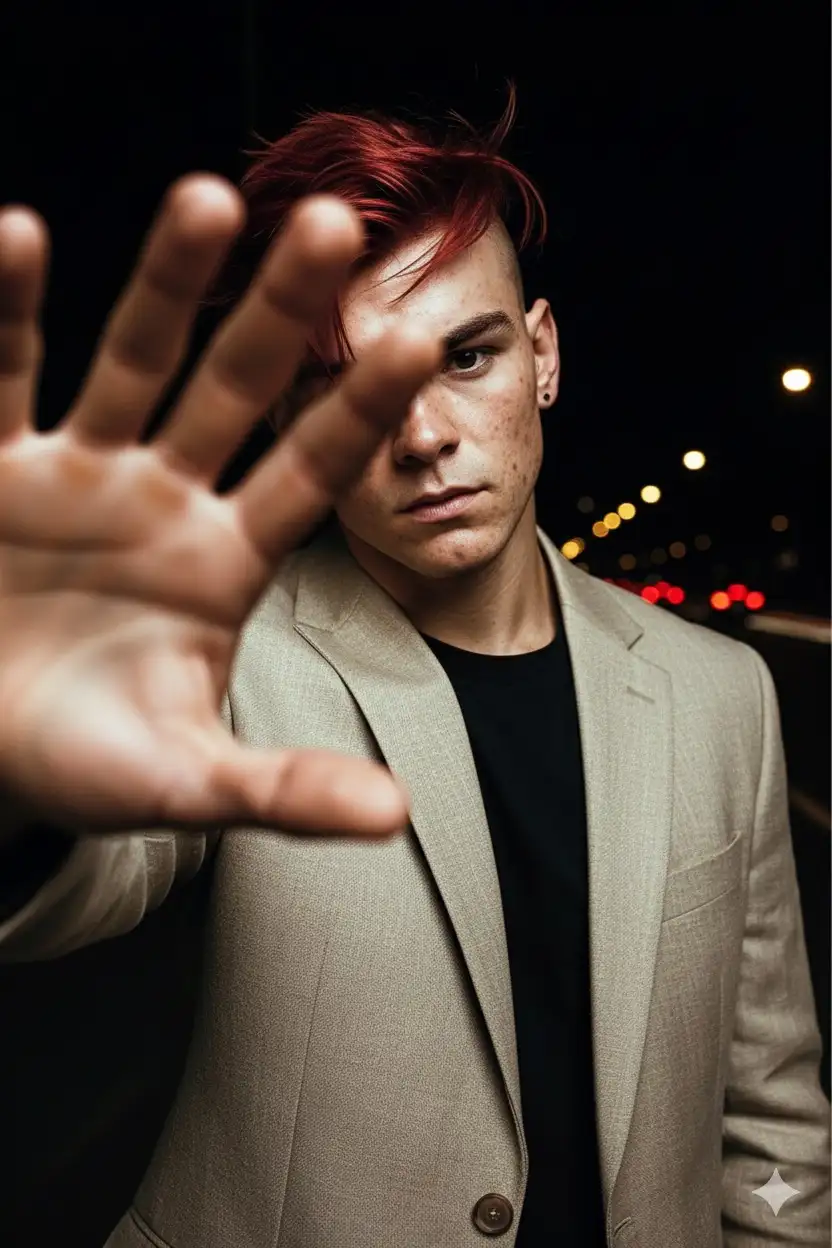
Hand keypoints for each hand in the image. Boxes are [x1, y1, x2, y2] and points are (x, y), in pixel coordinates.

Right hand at [0, 176, 440, 837]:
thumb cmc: (90, 764)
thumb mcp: (186, 779)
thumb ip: (283, 791)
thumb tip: (397, 818)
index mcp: (227, 562)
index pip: (308, 474)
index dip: (356, 414)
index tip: (413, 347)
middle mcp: (165, 498)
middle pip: (234, 388)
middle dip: (281, 313)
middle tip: (337, 228)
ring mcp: (80, 473)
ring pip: (130, 360)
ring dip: (165, 282)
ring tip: (208, 198)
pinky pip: (2, 381)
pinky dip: (11, 317)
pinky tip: (20, 238)